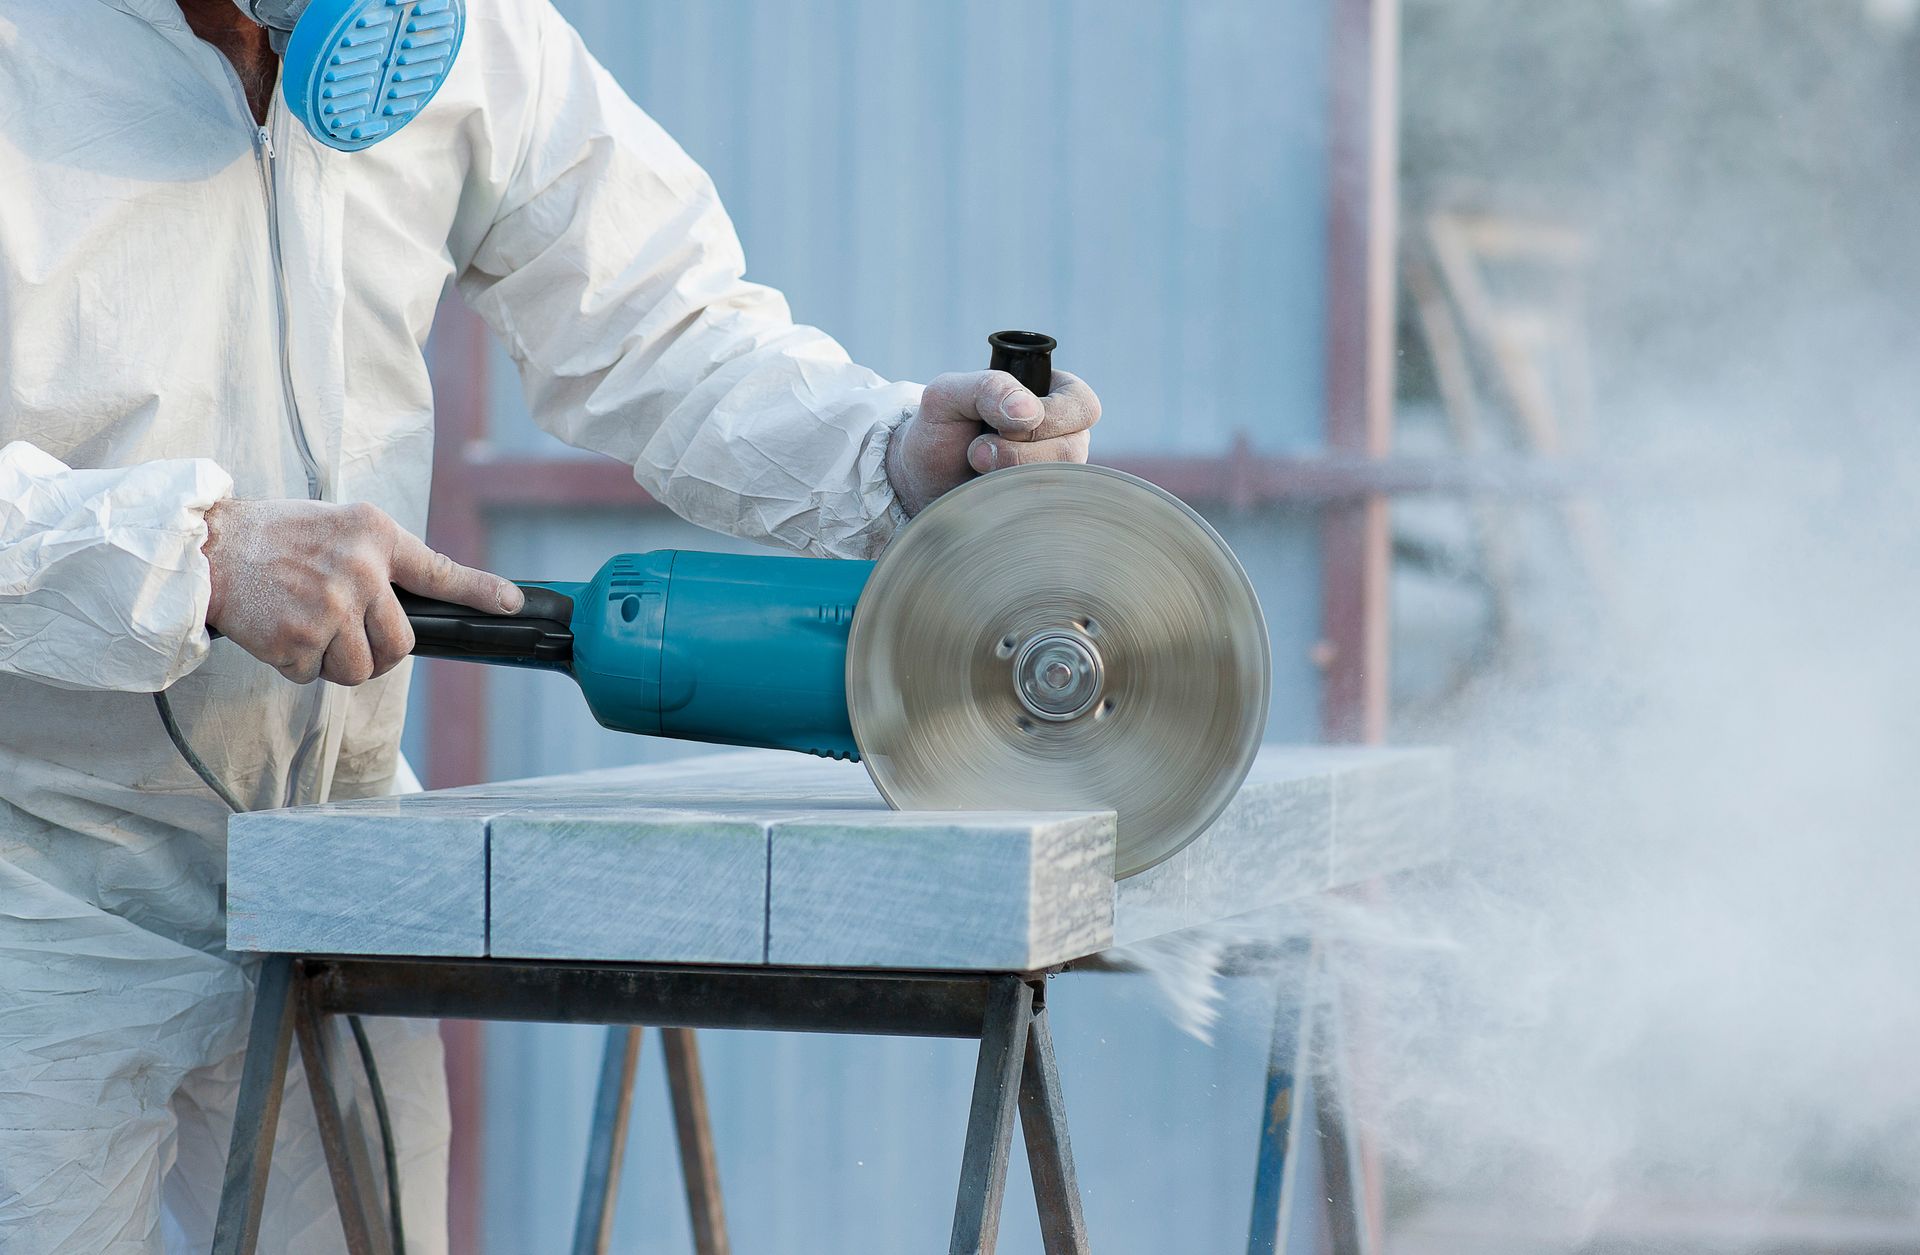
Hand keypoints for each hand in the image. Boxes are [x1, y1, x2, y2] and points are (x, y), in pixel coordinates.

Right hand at [202, 498, 523, 685]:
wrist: (207, 547)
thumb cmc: (274, 537)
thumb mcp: (338, 526)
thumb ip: (376, 558)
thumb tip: (412, 602)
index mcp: (374, 535)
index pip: (439, 570)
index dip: (480, 591)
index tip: (512, 604)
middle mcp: (361, 570)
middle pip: (401, 645)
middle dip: (379, 654)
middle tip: (348, 637)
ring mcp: (331, 607)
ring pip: (360, 669)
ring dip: (335, 664)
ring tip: (306, 628)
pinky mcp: (299, 639)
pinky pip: (312, 675)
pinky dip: (295, 664)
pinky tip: (277, 630)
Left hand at [885, 369, 1100, 515]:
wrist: (920, 482)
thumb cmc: (938, 431)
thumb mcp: (949, 395)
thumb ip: (986, 386)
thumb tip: (1029, 411)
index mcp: (1055, 394)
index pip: (1081, 405)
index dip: (1045, 418)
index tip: (1000, 425)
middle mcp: (1066, 435)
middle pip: (1072, 448)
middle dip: (1019, 453)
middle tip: (977, 452)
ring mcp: (1058, 473)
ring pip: (1058, 481)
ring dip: (1009, 476)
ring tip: (977, 468)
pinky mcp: (1046, 505)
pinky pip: (1046, 510)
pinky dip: (1010, 500)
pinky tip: (986, 490)